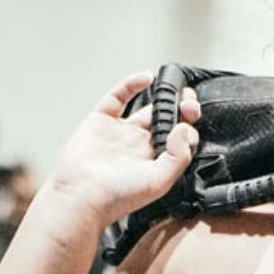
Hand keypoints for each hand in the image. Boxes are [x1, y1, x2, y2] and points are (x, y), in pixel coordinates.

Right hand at [47, 71, 201, 225]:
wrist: (81, 195)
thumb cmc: (119, 196)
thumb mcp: (158, 181)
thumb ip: (177, 157)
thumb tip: (185, 128)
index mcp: (156, 163)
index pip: (179, 142)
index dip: (189, 128)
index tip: (192, 119)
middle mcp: (140, 147)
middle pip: (167, 122)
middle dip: (181, 109)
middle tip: (190, 100)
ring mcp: (121, 132)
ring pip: (146, 108)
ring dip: (162, 97)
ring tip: (176, 88)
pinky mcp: (102, 120)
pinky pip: (118, 97)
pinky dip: (132, 84)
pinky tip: (147, 77)